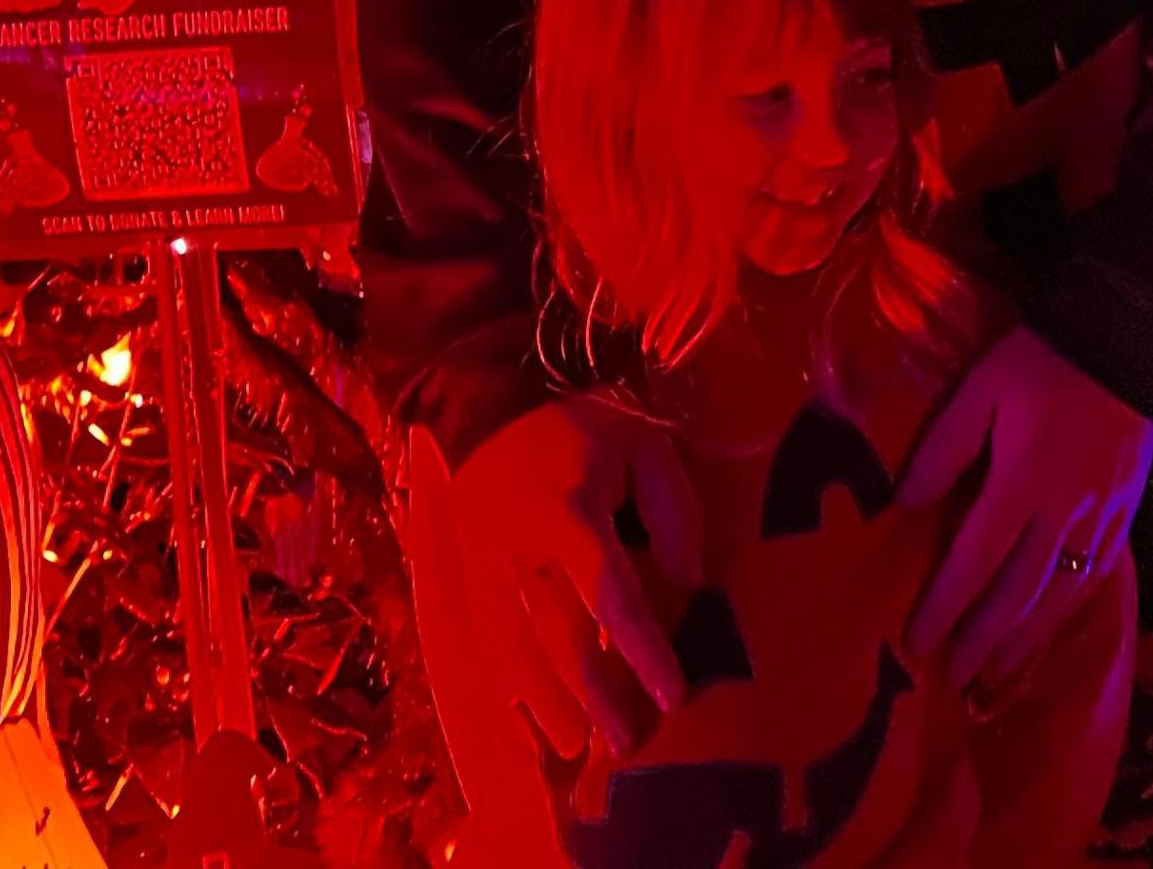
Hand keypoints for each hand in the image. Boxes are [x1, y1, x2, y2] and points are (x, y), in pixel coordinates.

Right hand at [451, 395, 697, 756]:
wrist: (487, 406)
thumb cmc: (581, 426)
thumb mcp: (643, 446)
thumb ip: (673, 512)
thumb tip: (687, 582)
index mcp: (568, 515)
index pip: (610, 595)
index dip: (642, 650)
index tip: (672, 695)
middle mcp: (519, 553)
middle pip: (556, 641)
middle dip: (594, 698)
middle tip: (628, 744)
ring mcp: (484, 571)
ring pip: (513, 655)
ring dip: (545, 707)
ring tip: (576, 747)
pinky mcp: (466, 583)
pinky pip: (483, 649)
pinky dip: (502, 692)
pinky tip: (522, 728)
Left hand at [897, 327, 1152, 690]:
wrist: (1129, 343)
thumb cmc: (1043, 363)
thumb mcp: (981, 389)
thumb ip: (943, 448)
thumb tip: (905, 503)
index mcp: (1022, 483)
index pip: (975, 561)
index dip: (944, 606)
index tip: (915, 642)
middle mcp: (1062, 515)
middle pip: (1017, 593)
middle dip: (981, 640)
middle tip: (953, 677)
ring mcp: (1099, 520)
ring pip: (1058, 597)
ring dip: (1024, 642)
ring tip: (995, 675)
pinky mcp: (1123, 516)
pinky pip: (1093, 578)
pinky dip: (1066, 614)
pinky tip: (1048, 630)